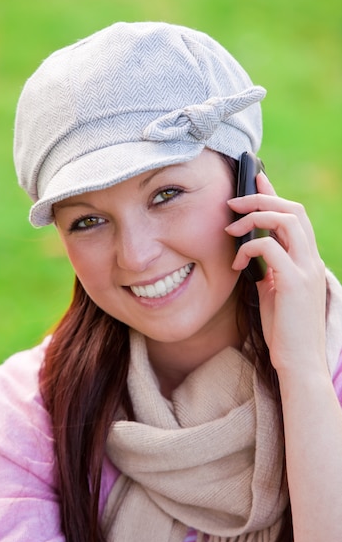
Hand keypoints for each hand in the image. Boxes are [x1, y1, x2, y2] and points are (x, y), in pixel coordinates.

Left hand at [225, 172, 327, 381]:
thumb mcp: (274, 293)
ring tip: (231, 227)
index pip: (294, 216)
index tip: (256, 178)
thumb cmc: (285, 331)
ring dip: (255, 217)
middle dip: (261, 199)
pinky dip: (249, 247)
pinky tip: (235, 262)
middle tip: (233, 201)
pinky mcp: (296, 282)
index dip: (274, 194)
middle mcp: (311, 260)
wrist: (299, 363)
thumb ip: (268, 270)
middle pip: (293, 210)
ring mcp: (306, 269)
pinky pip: (270, 247)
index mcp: (306, 260)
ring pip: (287, 220)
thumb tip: (249, 253)